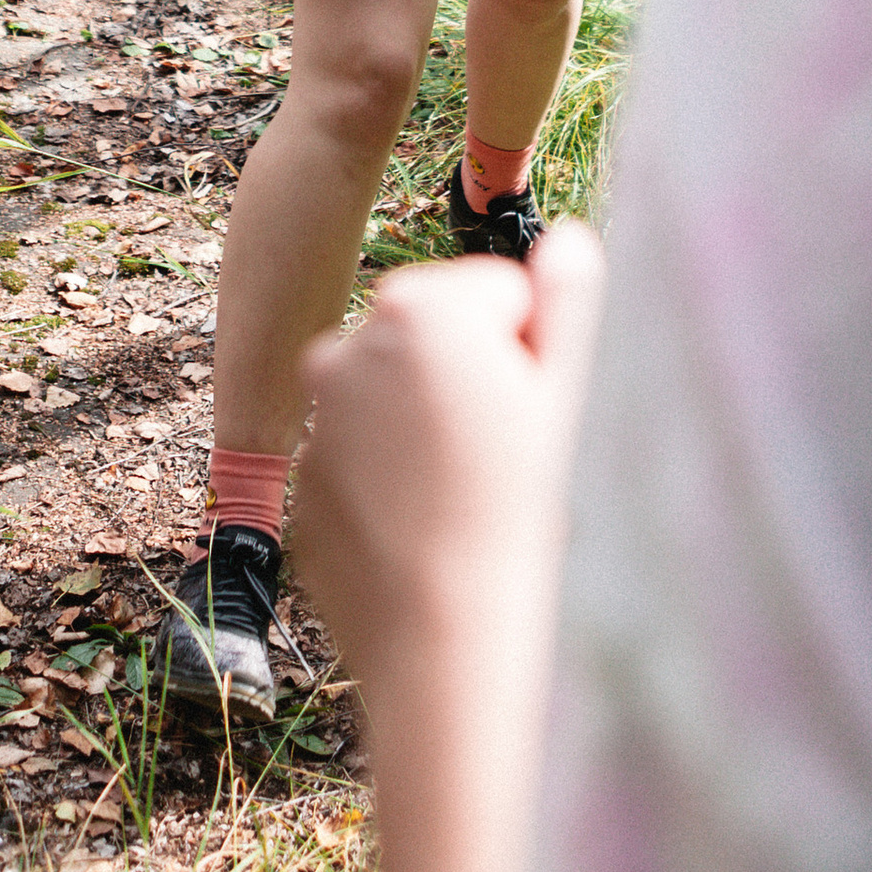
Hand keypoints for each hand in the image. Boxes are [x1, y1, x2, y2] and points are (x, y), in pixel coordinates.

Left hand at [291, 222, 605, 729]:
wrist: (442, 634)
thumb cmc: (516, 509)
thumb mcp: (560, 392)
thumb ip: (567, 296)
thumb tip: (567, 236)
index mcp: (419, 304)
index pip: (498, 296)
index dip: (526, 353)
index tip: (526, 412)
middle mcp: (351, 342)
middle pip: (440, 337)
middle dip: (472, 379)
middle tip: (500, 456)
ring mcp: (319, 414)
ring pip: (399, 396)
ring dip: (428, 426)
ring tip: (462, 496)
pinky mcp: (303, 475)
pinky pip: (363, 457)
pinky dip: (391, 479)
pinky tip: (423, 528)